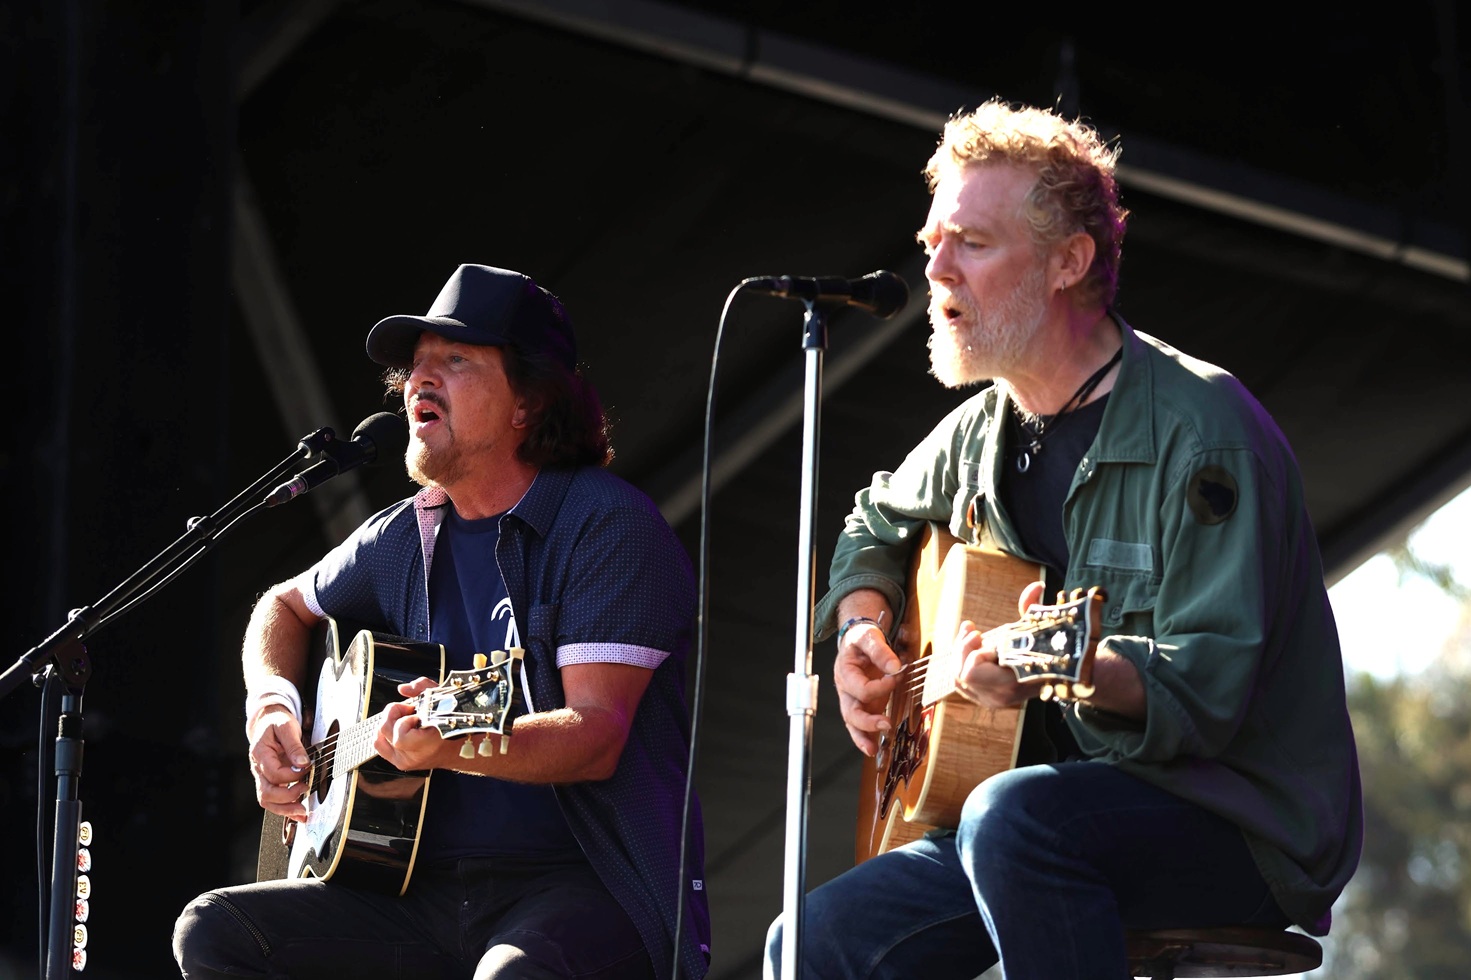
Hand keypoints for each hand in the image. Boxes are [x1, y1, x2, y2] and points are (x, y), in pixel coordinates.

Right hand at [248, 706, 310, 820]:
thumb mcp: (286, 727)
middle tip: (305, 790)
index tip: (307, 770)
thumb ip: (294, 746)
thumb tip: (303, 763)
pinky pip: (273, 800)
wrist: (268, 721)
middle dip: (287, 797)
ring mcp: (262, 777)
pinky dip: (285, 809)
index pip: (273, 773)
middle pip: (266, 792)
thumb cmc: (276, 722)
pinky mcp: (269, 781)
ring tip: (302, 811)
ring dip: (285, 809)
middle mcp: (258, 768)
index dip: (291, 775)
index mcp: (260, 753)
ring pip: (267, 800)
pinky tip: (298, 813)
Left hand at [373, 676, 448, 771]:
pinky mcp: (400, 763)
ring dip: (389, 724)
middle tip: (409, 711)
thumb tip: (402, 689)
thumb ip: (423, 688)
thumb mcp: (443, 699)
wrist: (460, 749)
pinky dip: (384, 734)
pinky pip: (379, 745)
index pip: (400, 736)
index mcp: (428, 745)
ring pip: (378, 738)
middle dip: (394, 715)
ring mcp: (405, 762)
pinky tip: (398, 728)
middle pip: (384, 731)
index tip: (417, 715)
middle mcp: (414, 756)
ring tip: (404, 720)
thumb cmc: (453, 724)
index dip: (404, 720)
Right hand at [834, 620, 903, 756]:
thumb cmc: (861, 638)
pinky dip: (866, 737)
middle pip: (850, 711)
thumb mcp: (869, 637)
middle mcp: (846, 689)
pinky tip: (874, 748)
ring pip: (852, 723)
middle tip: (886, 724)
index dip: (880, 687)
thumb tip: (895, 666)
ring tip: (873, 749)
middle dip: (867, 721)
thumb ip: (880, 650)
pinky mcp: (863, 705)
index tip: (896, 676)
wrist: (857, 640)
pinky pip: (861, 725)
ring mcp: (854, 699)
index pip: (860, 688)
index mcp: (844, 672)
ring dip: (863, 736)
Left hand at [953, 580, 1046, 707]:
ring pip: (956, 677)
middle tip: (976, 633)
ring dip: (961, 653)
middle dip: (964, 649)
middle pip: (959, 673)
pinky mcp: (982, 697)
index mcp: (1010, 683)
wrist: (1057, 675)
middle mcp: (997, 697)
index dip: (975, 653)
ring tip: (974, 634)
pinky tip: (971, 643)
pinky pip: (959, 682)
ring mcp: (988, 699)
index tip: (987, 638)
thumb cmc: (1047, 648)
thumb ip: (1033, 607)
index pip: (971, 672)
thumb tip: (1037, 586)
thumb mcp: (1039, 628)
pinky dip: (960, 661)